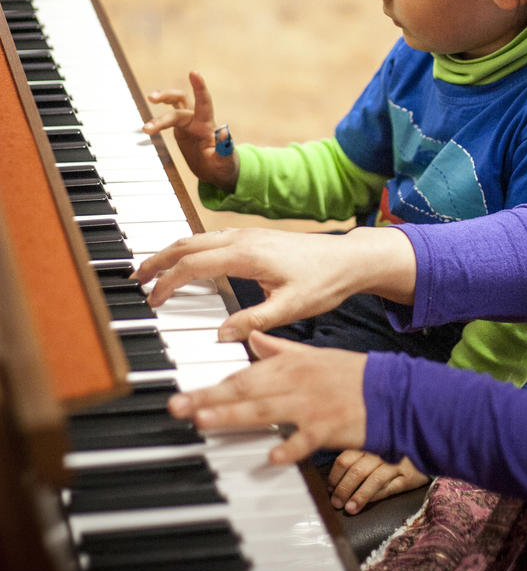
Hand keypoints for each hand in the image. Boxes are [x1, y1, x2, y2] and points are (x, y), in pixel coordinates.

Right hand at [131, 225, 416, 339]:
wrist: (348, 259)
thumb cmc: (324, 282)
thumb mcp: (291, 308)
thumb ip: (254, 321)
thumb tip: (220, 335)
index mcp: (247, 255)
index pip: (194, 266)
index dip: (169, 283)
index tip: (153, 301)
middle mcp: (242, 239)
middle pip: (187, 244)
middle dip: (158, 260)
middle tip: (135, 279)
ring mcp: (247, 235)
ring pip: (197, 238)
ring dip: (171, 252)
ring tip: (151, 271)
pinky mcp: (253, 238)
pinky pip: (211, 239)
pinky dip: (189, 249)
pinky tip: (186, 263)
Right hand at [143, 70, 238, 190]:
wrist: (216, 171)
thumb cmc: (223, 166)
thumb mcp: (225, 161)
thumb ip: (224, 148)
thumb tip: (225, 132)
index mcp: (208, 126)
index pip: (204, 102)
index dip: (200, 88)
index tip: (194, 72)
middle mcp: (197, 120)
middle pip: (181, 101)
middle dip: (166, 97)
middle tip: (151, 98)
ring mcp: (188, 123)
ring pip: (173, 105)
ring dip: (160, 104)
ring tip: (145, 124)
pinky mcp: (180, 129)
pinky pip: (167, 119)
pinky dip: (155, 121)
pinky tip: (144, 128)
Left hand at [169, 331, 367, 464]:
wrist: (390, 389)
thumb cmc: (349, 374)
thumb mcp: (312, 355)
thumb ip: (279, 348)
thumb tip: (251, 338)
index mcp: (290, 365)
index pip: (243, 375)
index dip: (211, 385)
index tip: (183, 393)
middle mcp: (295, 383)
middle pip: (245, 391)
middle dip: (209, 399)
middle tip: (179, 407)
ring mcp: (310, 406)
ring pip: (266, 411)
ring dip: (234, 416)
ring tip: (205, 421)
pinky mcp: (329, 428)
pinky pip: (306, 439)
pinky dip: (290, 446)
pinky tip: (272, 456)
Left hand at [328, 450, 427, 513]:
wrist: (426, 448)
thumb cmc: (393, 451)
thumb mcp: (374, 448)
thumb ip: (356, 457)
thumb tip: (333, 480)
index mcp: (369, 443)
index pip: (345, 457)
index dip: (335, 475)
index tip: (329, 488)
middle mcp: (381, 451)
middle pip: (356, 470)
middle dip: (343, 488)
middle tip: (335, 502)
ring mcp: (395, 463)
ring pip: (372, 480)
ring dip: (358, 496)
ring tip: (348, 509)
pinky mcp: (407, 476)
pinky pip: (388, 488)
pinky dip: (374, 497)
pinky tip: (364, 505)